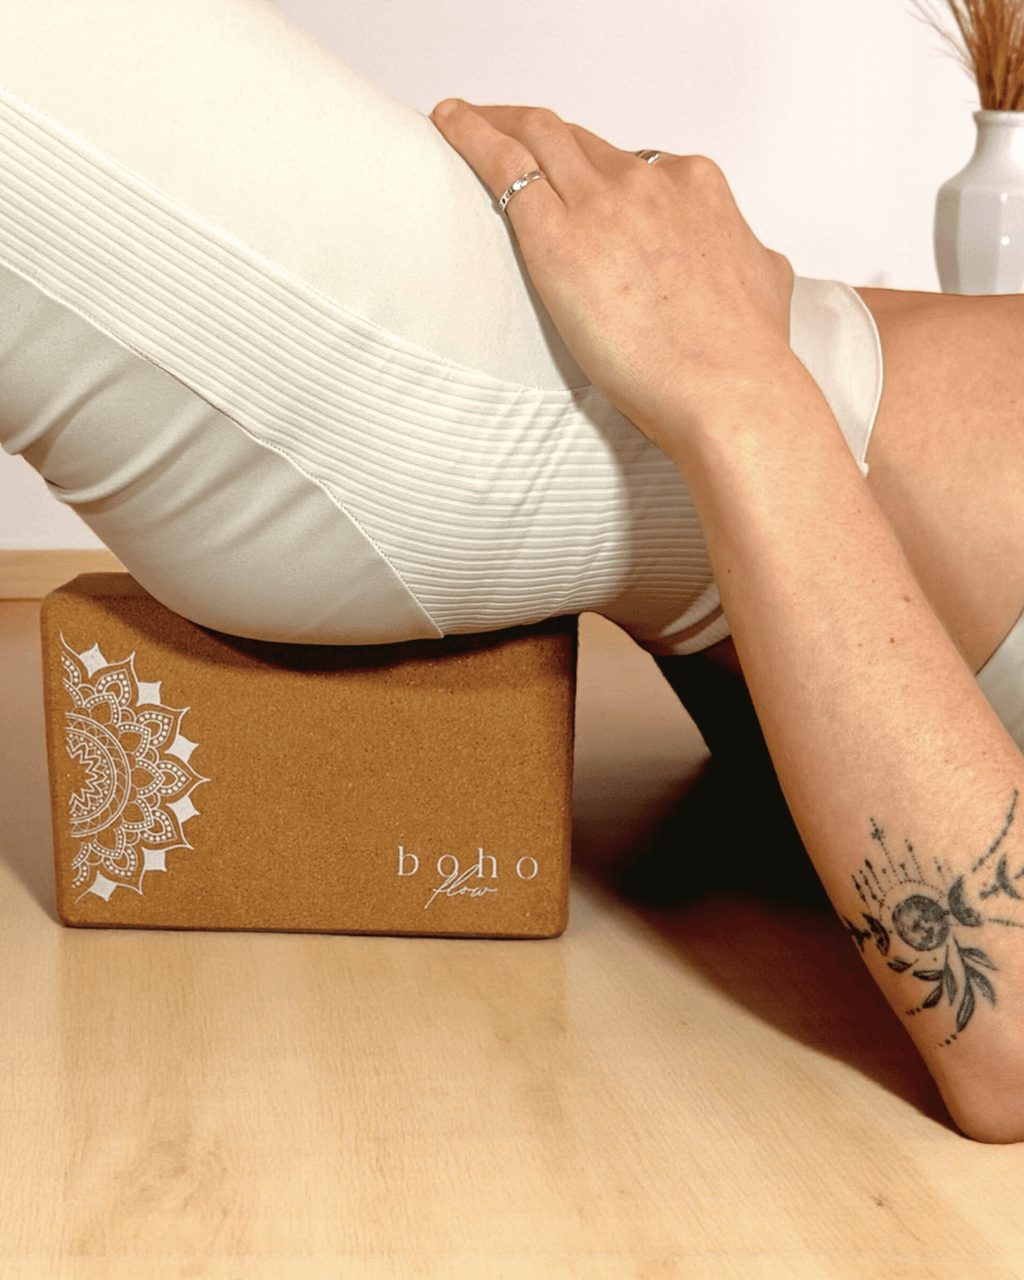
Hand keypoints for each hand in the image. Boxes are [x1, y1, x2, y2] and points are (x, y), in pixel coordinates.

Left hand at [430, 99, 794, 450]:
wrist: (729, 386)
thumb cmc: (743, 354)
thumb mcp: (764, 283)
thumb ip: (746, 257)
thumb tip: (747, 258)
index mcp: (696, 188)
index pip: (632, 162)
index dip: (594, 167)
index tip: (574, 177)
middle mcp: (648, 182)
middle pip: (579, 142)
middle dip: (539, 131)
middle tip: (507, 133)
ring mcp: (602, 204)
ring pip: (538, 135)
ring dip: (496, 120)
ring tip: (464, 118)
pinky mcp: (557, 237)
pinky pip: (504, 165)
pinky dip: (470, 134)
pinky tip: (448, 122)